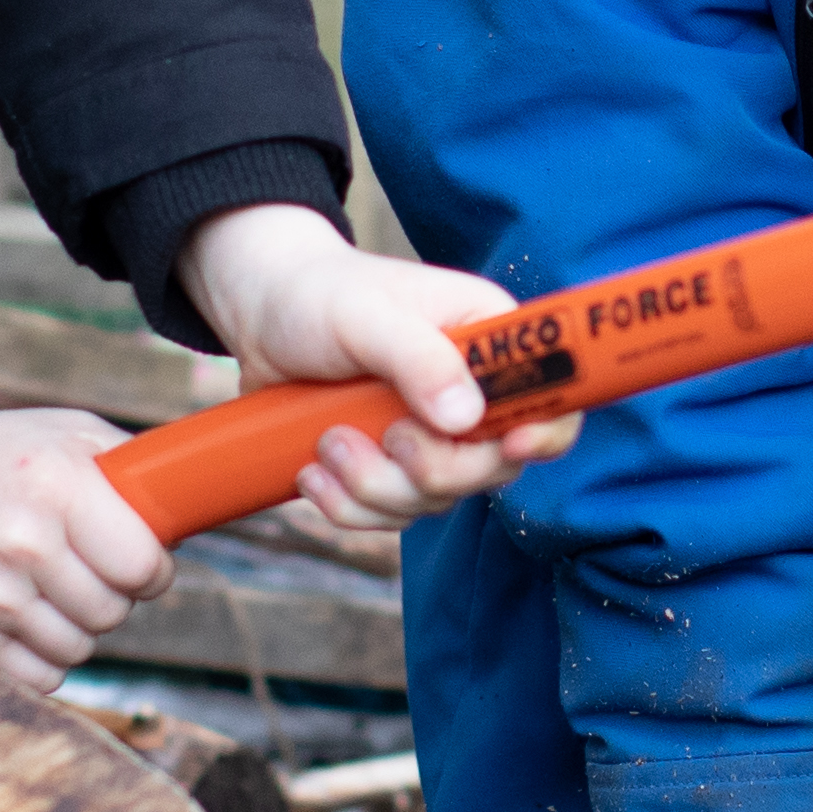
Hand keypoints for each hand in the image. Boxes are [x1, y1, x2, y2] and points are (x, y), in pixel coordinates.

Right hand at [0, 402, 169, 691]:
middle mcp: (24, 543)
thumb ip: (128, 467)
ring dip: (76, 626)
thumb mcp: (61, 433)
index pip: (145, 566)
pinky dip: (44, 655)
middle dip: (111, 595)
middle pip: (114, 612)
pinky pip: (42, 676)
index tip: (138, 561)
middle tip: (83, 569)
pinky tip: (25, 618)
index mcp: (56, 486)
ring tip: (47, 589)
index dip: (152, 570)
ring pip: (80, 648)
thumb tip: (189, 513)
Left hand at [178, 203, 581, 532]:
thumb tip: (466, 419)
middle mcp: (472, 394)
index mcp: (490, 341)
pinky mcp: (390, 466)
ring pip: (435, 500)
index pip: (552, 398)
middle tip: (386, 437)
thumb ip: (418, 359)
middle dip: (433, 470)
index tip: (509, 445)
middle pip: (493, 468)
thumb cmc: (319, 295)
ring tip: (327, 442)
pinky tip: (313, 470)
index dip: (544, 431)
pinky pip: (390, 516)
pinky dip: (348, 507)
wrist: (260, 313)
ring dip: (374, 488)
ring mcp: (431, 435)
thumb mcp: (365, 316)